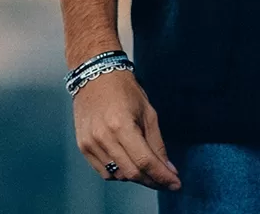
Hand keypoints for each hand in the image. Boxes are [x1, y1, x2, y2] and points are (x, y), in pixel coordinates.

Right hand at [72, 69, 180, 190]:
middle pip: (132, 172)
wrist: (95, 76)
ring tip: (148, 169)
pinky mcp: (83, 147)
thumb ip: (157, 144)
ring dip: (136, 177)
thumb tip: (168, 168)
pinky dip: (119, 173)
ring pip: (118, 175)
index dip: (162, 176)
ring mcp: (90, 143)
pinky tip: (129, 164)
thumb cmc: (124, 90)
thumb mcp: (148, 113)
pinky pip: (104, 171)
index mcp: (121, 125)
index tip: (176, 184)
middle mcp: (103, 137)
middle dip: (152, 181)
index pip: (145, 161)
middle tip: (166, 181)